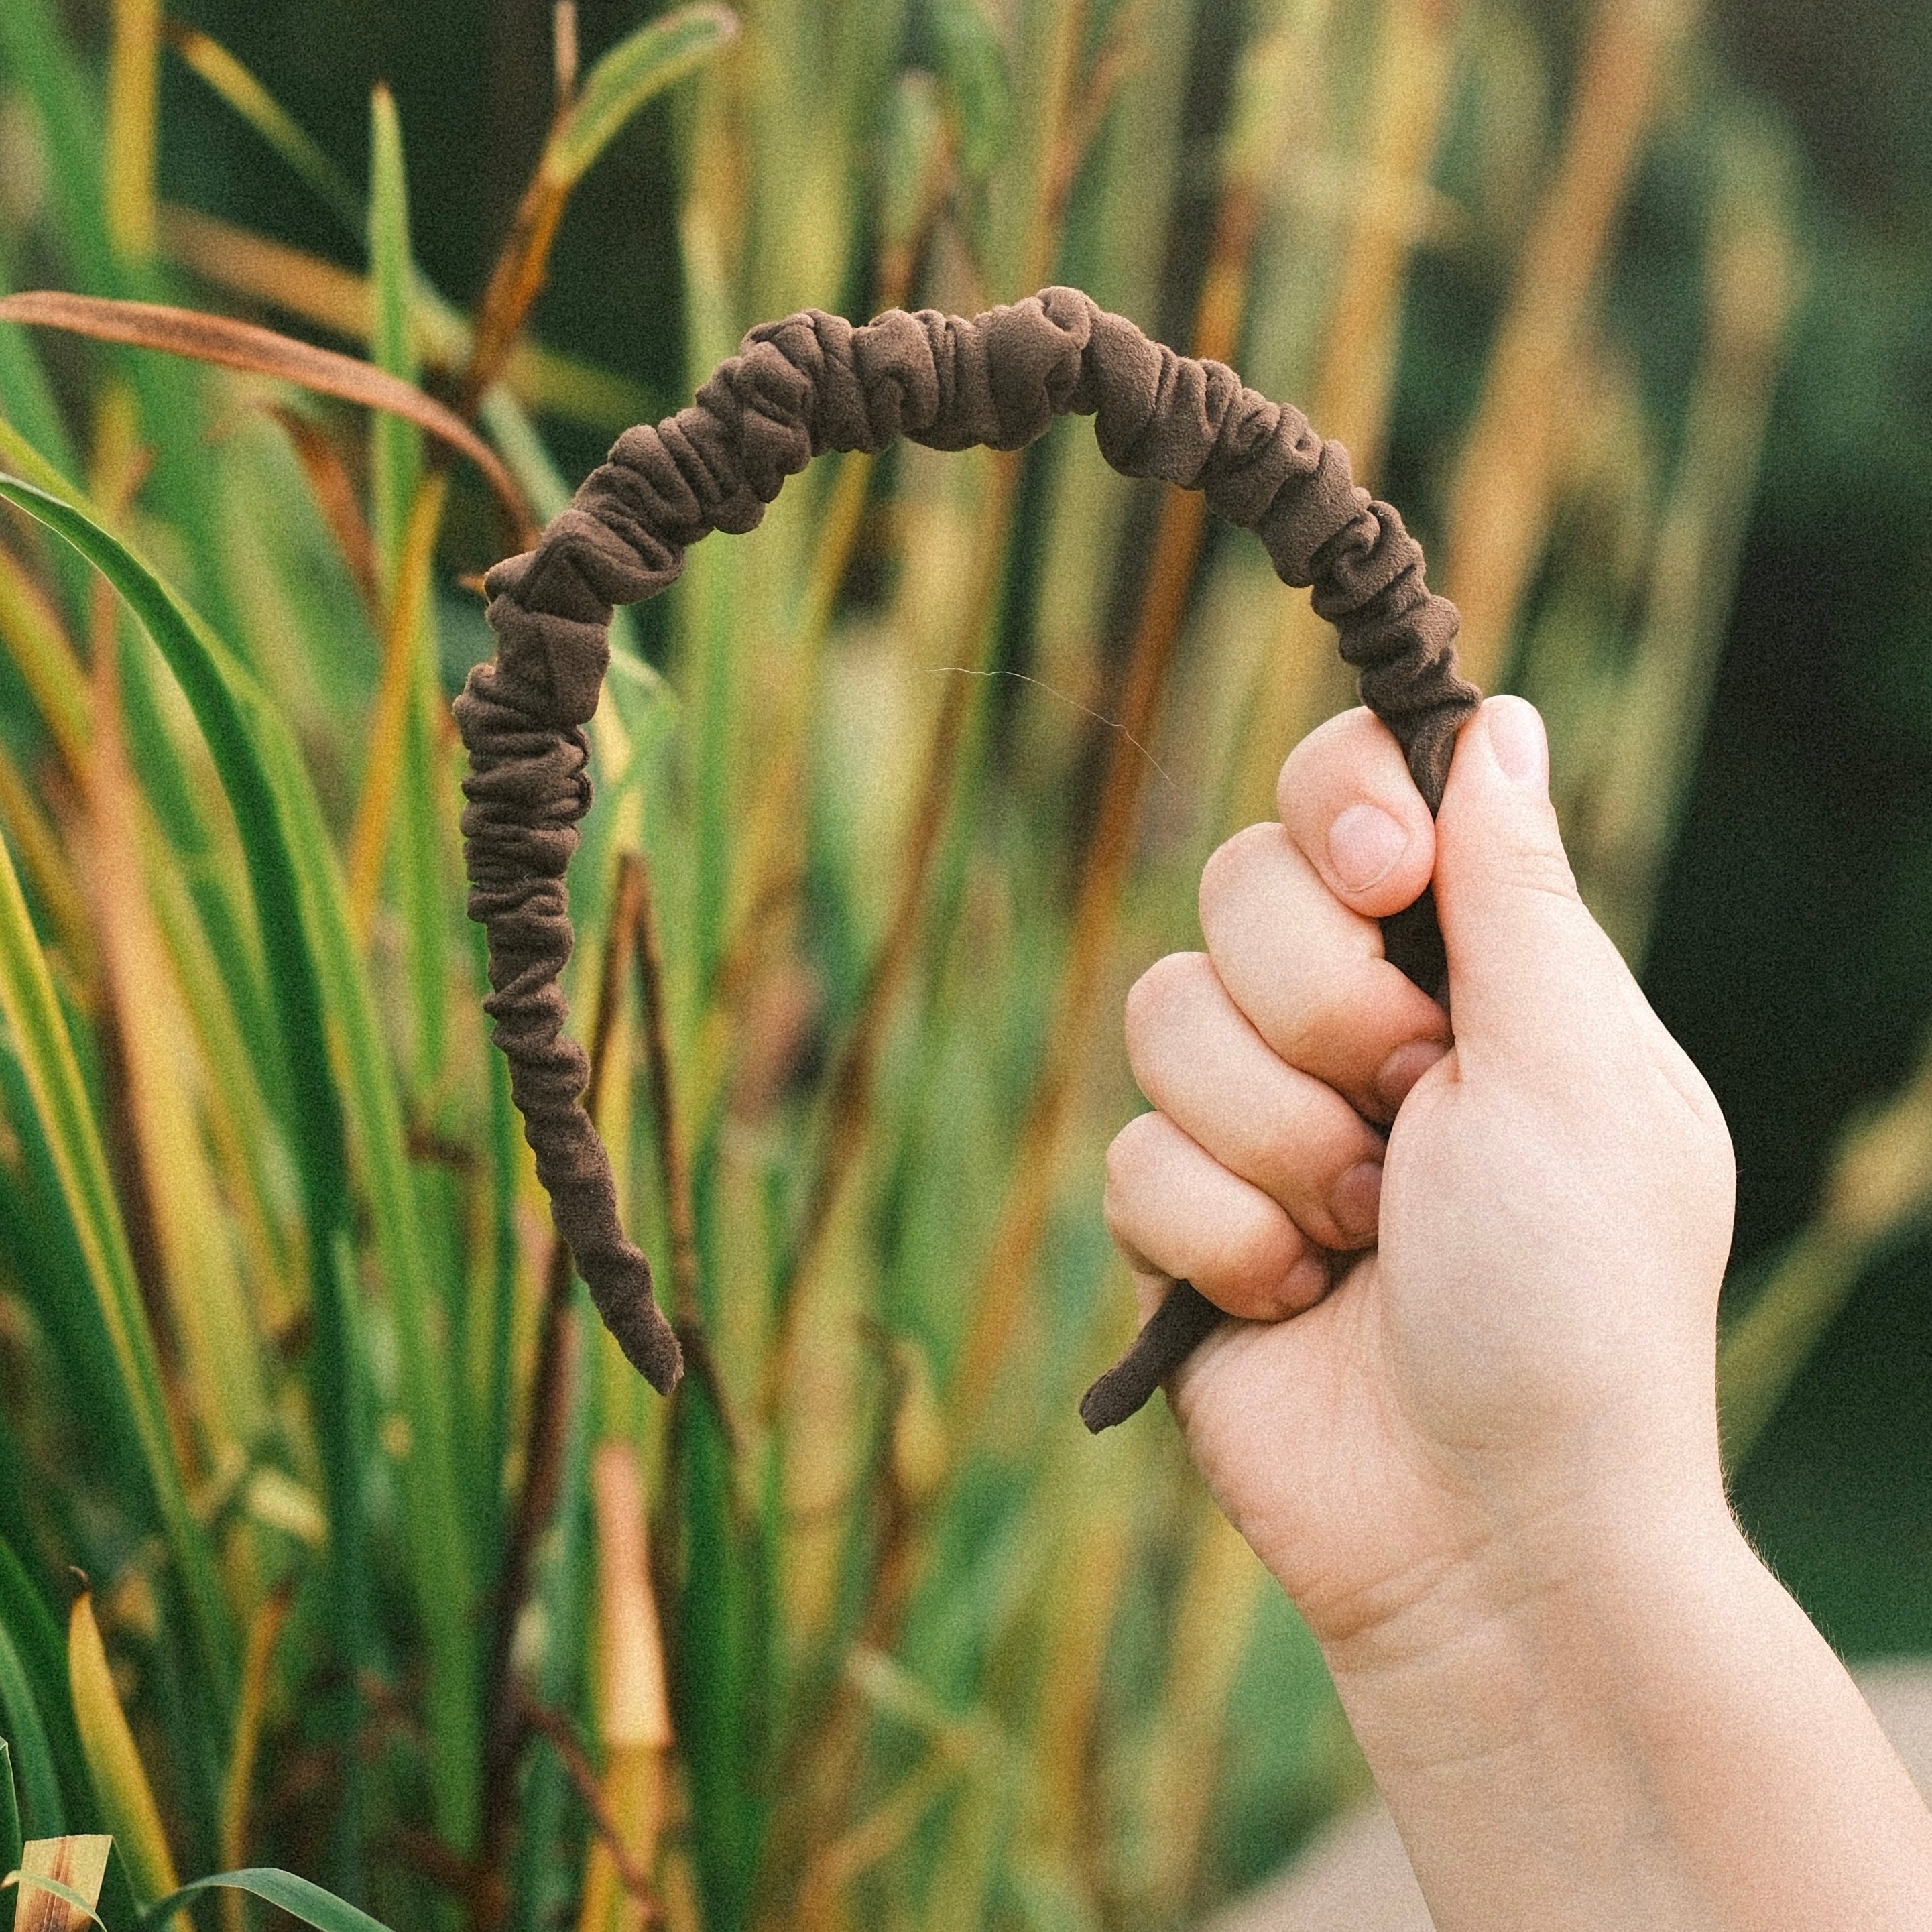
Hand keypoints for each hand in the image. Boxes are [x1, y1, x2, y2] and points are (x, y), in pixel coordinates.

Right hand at [1103, 697, 1737, 1649]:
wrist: (1493, 1535)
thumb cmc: (1574, 1304)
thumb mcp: (1572, 1073)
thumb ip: (1515, 889)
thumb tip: (1503, 721)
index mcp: (1472, 968)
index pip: (1356, 790)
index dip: (1339, 805)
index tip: (1382, 874)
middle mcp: (1360, 1023)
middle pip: (1235, 885)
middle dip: (1317, 1013)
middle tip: (1409, 1117)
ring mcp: (1263, 1118)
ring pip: (1160, 1014)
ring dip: (1273, 1142)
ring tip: (1363, 1235)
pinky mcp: (1184, 1218)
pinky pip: (1128, 1157)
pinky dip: (1220, 1240)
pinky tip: (1297, 1303)